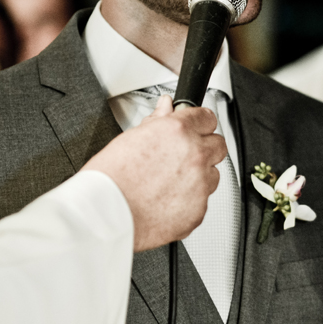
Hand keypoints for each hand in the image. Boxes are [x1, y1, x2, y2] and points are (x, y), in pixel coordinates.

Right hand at [82, 95, 227, 250]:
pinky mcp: (198, 210)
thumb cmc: (110, 179)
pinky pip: (203, 201)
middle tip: (184, 155)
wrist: (104, 215)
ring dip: (200, 176)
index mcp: (178, 131)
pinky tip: (168, 200)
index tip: (194, 128)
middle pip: (218, 145)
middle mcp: (194, 156)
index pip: (206, 118)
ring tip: (171, 182)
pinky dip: (190, 201)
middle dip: (204, 148)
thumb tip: (166, 108)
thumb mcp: (130, 138)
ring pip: (213, 175)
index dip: (199, 123)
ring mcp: (200, 184)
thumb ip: (156, 122)